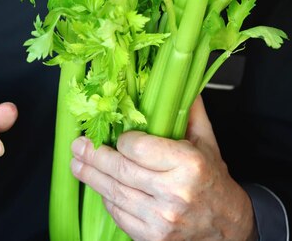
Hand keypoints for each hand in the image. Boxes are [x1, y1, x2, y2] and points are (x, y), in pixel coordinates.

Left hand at [71, 96, 257, 240]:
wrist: (228, 227)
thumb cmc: (212, 179)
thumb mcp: (205, 141)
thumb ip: (189, 110)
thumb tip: (177, 80)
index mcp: (188, 164)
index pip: (137, 148)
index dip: (121, 140)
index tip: (118, 136)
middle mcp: (174, 193)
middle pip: (121, 170)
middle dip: (93, 156)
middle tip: (78, 146)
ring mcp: (162, 219)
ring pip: (115, 194)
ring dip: (92, 177)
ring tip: (77, 165)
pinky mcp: (152, 238)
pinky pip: (120, 215)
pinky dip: (108, 200)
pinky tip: (101, 187)